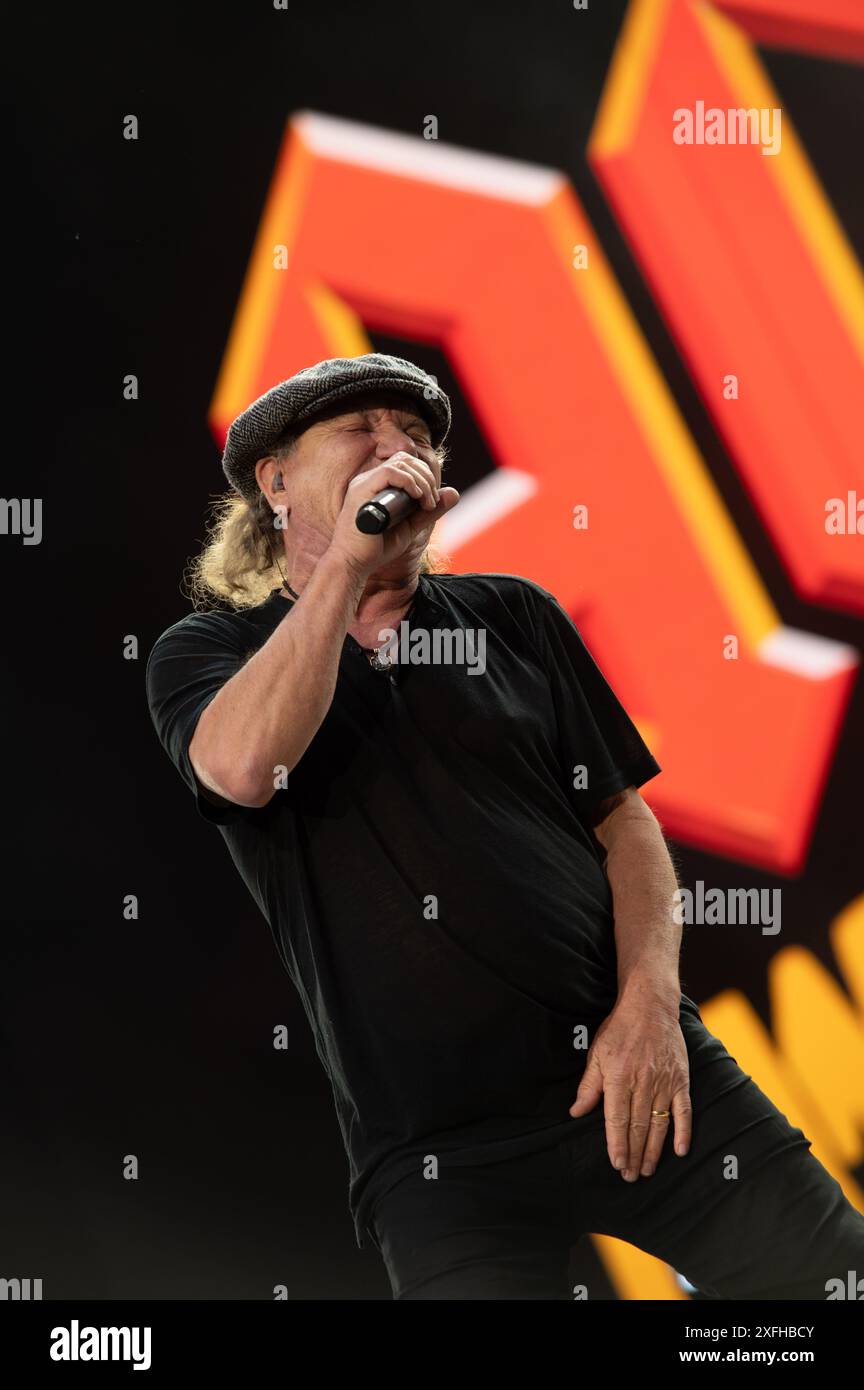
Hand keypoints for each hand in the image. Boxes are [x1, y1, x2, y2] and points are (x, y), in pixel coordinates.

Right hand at [328, 449, 459, 581]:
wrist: (354, 564)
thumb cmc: (377, 548)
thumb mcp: (411, 526)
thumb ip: (429, 510)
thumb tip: (455, 493)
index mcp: (376, 485)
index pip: (404, 463)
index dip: (424, 475)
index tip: (432, 500)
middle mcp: (368, 479)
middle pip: (405, 459)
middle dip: (426, 476)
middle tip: (431, 501)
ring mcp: (363, 483)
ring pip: (400, 463)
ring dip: (421, 480)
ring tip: (427, 502)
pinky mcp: (361, 491)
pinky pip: (389, 473)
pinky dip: (409, 482)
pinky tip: (417, 497)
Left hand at [567, 993, 691, 1178]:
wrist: (650, 1006)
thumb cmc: (619, 1030)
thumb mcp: (597, 1054)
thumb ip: (589, 1086)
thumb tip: (576, 1112)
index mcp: (619, 1077)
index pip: (617, 1120)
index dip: (617, 1144)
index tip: (617, 1164)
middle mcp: (643, 1083)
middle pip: (638, 1127)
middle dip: (634, 1155)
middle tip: (631, 1176)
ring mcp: (665, 1083)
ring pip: (659, 1124)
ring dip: (654, 1150)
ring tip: (648, 1170)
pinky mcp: (681, 1080)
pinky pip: (684, 1111)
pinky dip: (683, 1131)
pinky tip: (679, 1150)